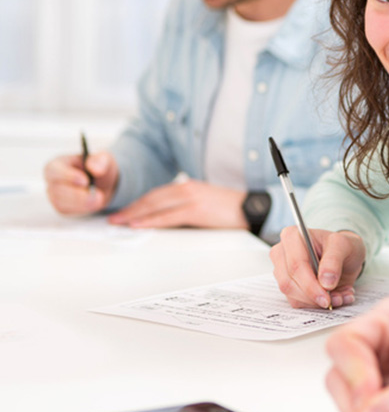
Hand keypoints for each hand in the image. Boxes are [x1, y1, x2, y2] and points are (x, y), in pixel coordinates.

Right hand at [44, 151, 118, 214]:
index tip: (85, 181)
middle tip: (98, 196)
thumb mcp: (104, 159)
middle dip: (78, 195)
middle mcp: (53, 180)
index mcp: (58, 164)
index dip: (67, 176)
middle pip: (57, 189)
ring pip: (61, 202)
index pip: (53, 170)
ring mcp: (55, 195)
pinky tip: (93, 204)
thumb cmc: (99, 168)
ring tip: (99, 199)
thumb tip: (95, 168)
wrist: (104, 184)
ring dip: (82, 203)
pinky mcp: (61, 207)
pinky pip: (67, 211)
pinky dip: (81, 209)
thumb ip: (100, 161)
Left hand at [107, 180, 245, 228]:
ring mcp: (191, 198)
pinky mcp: (196, 210)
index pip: (156, 194)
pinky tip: (140, 225)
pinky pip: (168, 216)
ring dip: (135, 214)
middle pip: (152, 198)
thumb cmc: (230, 207)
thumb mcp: (204, 202)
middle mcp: (187, 188)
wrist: (251, 207)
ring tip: (121, 222)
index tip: (124, 212)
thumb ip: (185, 206)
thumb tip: (167, 218)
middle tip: (114, 218)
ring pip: (155, 206)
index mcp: (188, 186)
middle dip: (131, 209)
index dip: (138, 203)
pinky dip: (151, 220)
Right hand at [270, 228, 365, 308]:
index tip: (326, 296)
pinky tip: (334, 298)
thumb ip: (334, 260)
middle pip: (289, 282)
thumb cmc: (341, 246)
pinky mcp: (288, 286)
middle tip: (333, 301)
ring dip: (316, 302)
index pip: (296, 265)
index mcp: (292, 236)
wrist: (345, 256)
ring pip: (291, 295)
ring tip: (339, 297)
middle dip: (312, 296)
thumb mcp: (343, 245)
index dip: (310, 284)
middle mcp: (282, 253)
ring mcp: (282, 271)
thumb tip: (325, 282)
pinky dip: (316, 305)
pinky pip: (297, 302)